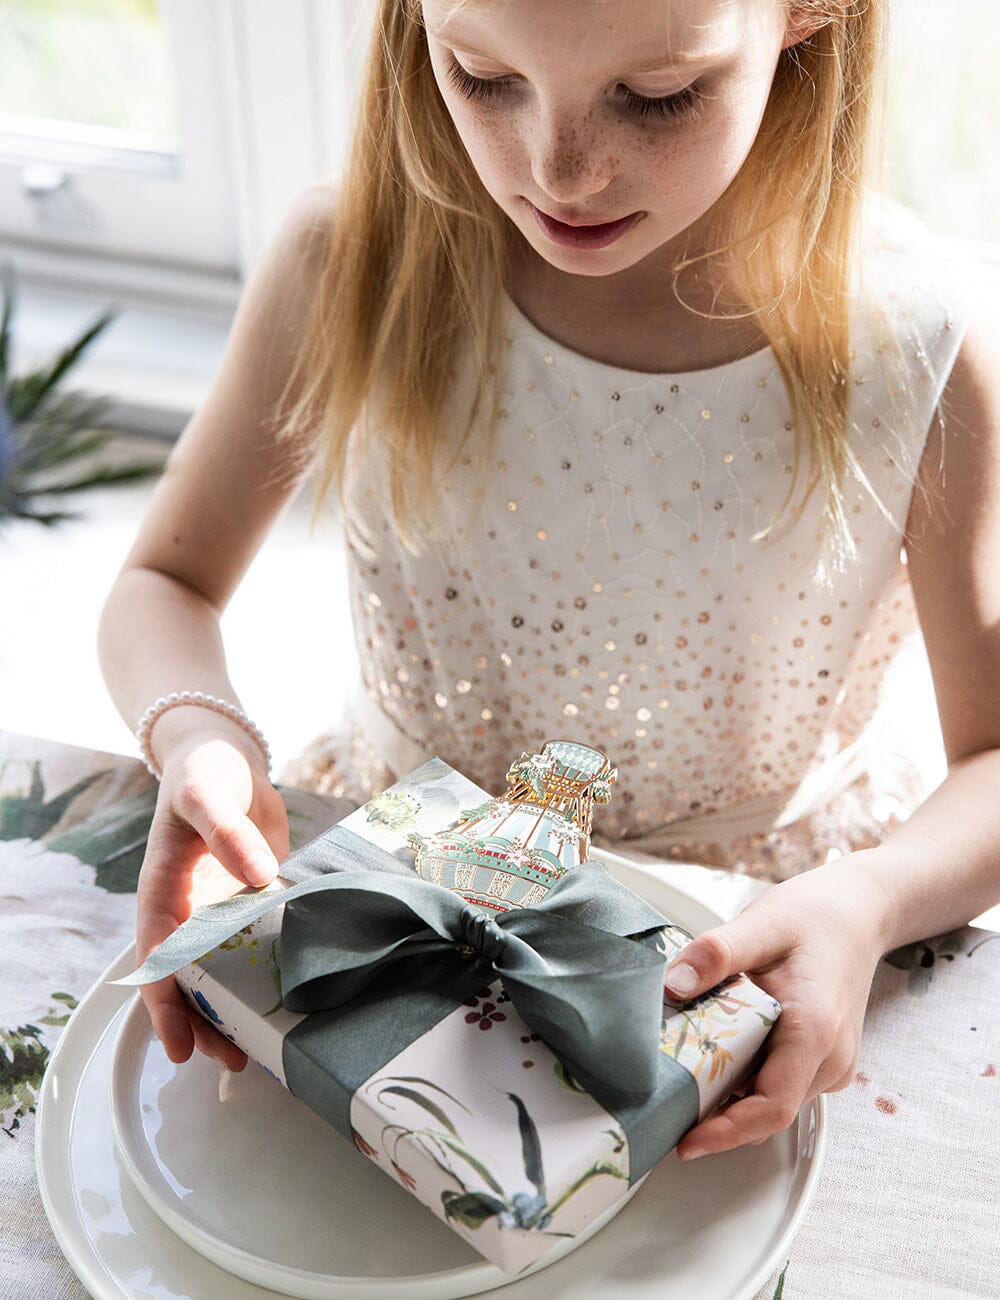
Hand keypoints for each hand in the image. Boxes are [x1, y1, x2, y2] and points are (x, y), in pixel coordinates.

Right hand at [136, 730, 289, 1071]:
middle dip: (206, 1023)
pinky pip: (262, 944)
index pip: (158, 962)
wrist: (229, 760)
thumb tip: (258, 875)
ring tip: (261, 1047)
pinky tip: (294, 997)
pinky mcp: (259, 903)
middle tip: (234, 1058)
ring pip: (226, 973)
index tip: (179, 1045)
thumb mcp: (205, 795)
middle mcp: (191, 914)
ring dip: (238, 1007)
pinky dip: (271, 972)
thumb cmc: (203, 775)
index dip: (166, 1007)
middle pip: (191, 982)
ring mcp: (225, 913)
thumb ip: (226, 832)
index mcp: (163, 895)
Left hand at [666, 858, 891, 1158]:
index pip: (770, 1106)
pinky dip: (746, 1083)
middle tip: (665, 1107)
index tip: (687, 1142)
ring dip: (729, 1101)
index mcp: (815, 1030)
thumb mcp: (761, 924)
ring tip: (680, 1082)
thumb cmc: (816, 917)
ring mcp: (831, 1064)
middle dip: (716, 1119)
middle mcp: (830, 1058)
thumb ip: (715, 954)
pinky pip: (781, 1085)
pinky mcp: (824, 1060)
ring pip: (773, 1101)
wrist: (859, 913)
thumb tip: (672, 985)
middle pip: (767, 1112)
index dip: (726, 1132)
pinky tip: (714, 1060)